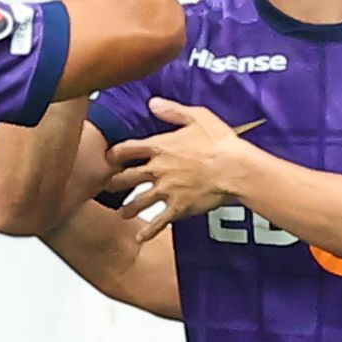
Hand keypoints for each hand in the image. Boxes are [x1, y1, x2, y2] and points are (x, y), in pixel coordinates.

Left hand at [105, 98, 266, 225]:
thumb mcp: (197, 117)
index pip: (126, 150)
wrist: (234, 169)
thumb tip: (152, 103)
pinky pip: (159, 222)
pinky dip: (149, 231)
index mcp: (159, 147)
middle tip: (108, 186)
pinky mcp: (178, 208)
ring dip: (129, 207)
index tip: (110, 158)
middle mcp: (157, 170)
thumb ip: (172, 110)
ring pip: (139, 201)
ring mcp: (166, 191)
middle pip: (127, 178)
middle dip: (115, 182)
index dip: (115, 154)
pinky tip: (141, 238)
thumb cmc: (219, 142)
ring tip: (124, 212)